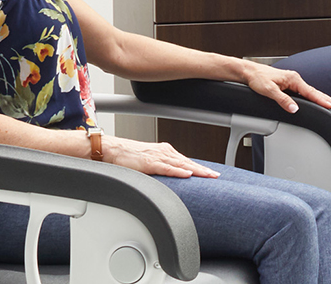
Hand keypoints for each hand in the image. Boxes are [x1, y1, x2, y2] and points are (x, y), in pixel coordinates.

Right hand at [103, 135, 219, 178]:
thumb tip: (171, 179)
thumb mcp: (150, 163)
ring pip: (181, 164)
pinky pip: (166, 168)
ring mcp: (158, 156)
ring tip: (208, 176)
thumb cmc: (129, 157)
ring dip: (196, 170)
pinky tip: (187, 174)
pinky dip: (178, 171)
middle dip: (203, 170)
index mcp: (165, 152)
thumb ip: (162, 168)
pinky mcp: (149, 163)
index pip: (187, 161)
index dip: (200, 168)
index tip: (211, 174)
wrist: (114, 150)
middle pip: (188, 162)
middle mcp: (164, 152)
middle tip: (216, 176)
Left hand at [239, 60, 330, 112]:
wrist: (249, 72)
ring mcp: (292, 81)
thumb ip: (282, 100)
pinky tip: (315, 98)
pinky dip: (312, 95)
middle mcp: (294, 79)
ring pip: (310, 91)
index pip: (310, 92)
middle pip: (314, 91)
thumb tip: (294, 109)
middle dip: (326, 98)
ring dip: (321, 97)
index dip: (322, 100)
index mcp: (293, 79)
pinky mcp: (289, 84)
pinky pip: (304, 91)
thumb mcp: (269, 91)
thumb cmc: (257, 79)